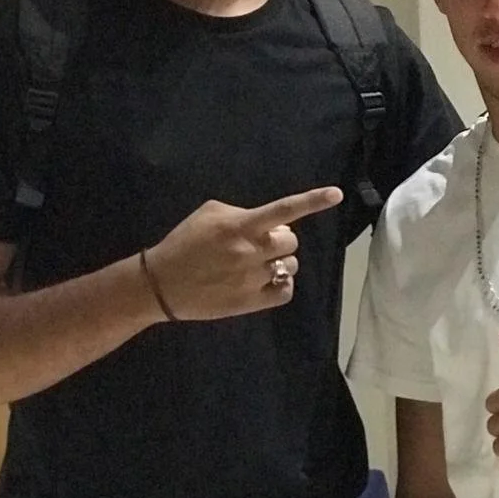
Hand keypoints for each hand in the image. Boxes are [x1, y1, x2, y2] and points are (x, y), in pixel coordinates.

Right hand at [145, 187, 341, 320]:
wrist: (162, 284)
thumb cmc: (185, 242)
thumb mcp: (209, 214)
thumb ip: (242, 213)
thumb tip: (269, 222)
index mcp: (240, 227)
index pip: (284, 210)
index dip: (313, 200)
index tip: (337, 194)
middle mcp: (251, 252)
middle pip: (291, 240)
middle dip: (280, 238)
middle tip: (260, 242)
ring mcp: (252, 280)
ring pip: (290, 265)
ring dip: (279, 261)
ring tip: (256, 263)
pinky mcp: (251, 302)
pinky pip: (285, 291)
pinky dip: (281, 284)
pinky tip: (266, 280)